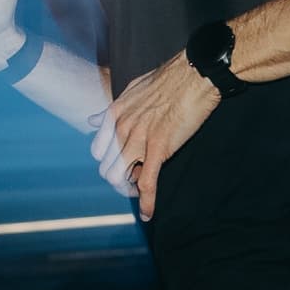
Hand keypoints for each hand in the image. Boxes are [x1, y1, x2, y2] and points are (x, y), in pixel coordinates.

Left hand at [109, 55, 220, 217]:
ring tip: (140, 188)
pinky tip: (148, 214)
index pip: (98, 150)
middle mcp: (122, 128)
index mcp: (115, 114)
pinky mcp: (160, 149)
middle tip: (135, 177)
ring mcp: (139, 139)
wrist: (196, 75)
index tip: (123, 162)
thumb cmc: (169, 79)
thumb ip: (112, 110)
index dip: (109, 161)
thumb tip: (93, 121)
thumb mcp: (131, 90)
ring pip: (119, 177)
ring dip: (128, 189)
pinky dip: (147, 203)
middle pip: (106, 167)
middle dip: (119, 177)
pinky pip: (147, 183)